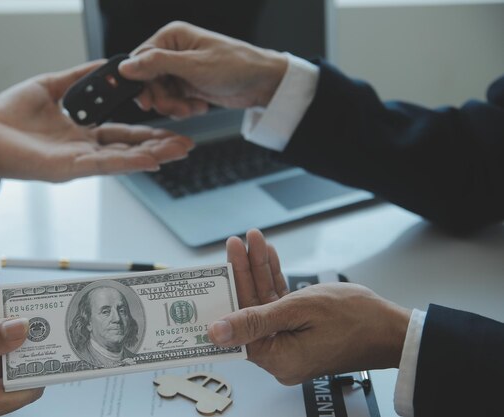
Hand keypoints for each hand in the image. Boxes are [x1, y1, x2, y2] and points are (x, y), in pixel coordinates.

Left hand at [0, 61, 193, 181]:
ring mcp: (77, 162)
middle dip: (160, 147)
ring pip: (122, 159)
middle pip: (130, 149)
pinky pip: (102, 165)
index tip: (171, 126)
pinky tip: (151, 160)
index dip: (148, 131)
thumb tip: (106, 64)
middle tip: (188, 144)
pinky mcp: (66, 168)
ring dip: (152, 156)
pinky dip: (128, 163)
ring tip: (179, 151)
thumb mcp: (49, 87)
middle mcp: (84, 151)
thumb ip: (78, 77)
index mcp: (82, 135)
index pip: (122, 134)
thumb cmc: (8, 115)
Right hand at [118, 21, 287, 118]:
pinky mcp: (188, 86)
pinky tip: (199, 107)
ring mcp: (180, 70)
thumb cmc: (236, 66)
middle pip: (147, 80)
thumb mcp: (193, 66)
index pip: (139, 59)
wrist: (262, 83)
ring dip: (174, 106)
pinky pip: (173, 101)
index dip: (139, 82)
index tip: (145, 101)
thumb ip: (157, 65)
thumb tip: (126, 66)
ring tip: (192, 108)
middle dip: (161, 98)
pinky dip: (183, 108)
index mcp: (172, 37)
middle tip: (174, 107)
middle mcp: (173, 52)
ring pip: (160, 94)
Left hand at [208, 229, 410, 384]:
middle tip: (237, 243)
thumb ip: (254, 320)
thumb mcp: (298, 310)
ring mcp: (291, 344)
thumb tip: (216, 333)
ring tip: (254, 241)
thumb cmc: (355, 319)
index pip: (239, 323)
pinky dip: (276, 282)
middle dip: (245, 272)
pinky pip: (281, 306)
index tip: (223, 262)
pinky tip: (271, 257)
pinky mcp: (301, 333)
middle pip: (251, 309)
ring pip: (266, 303)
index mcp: (277, 358)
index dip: (231, 288)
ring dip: (260, 271)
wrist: (393, 328)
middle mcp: (281, 356)